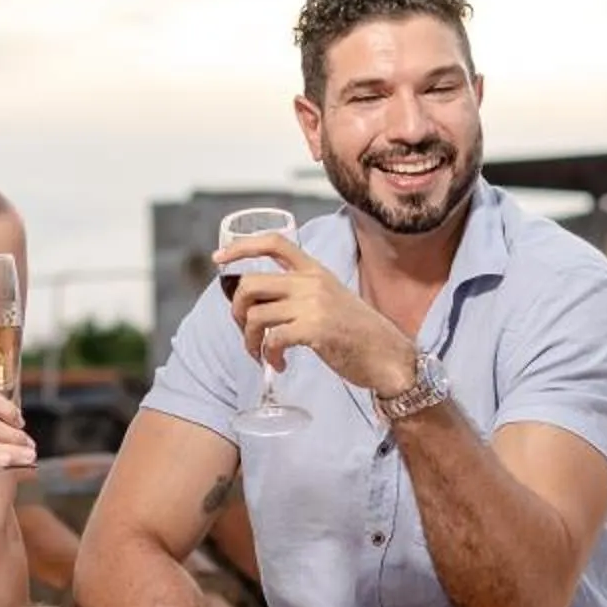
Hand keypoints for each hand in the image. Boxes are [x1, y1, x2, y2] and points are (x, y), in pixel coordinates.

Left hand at [215, 233, 420, 396]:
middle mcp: (312, 282)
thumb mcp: (330, 298)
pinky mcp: (314, 330)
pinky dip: (267, 355)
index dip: (241, 247)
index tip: (218, 258)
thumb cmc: (357, 332)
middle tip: (244, 331)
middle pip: (250, 283)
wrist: (389, 356)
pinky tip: (278, 364)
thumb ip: (300, 293)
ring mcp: (313, 305)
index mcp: (315, 270)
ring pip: (255, 315)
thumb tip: (258, 302)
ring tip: (261, 354)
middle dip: (236, 310)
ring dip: (249, 340)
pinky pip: (271, 339)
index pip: (274, 242)